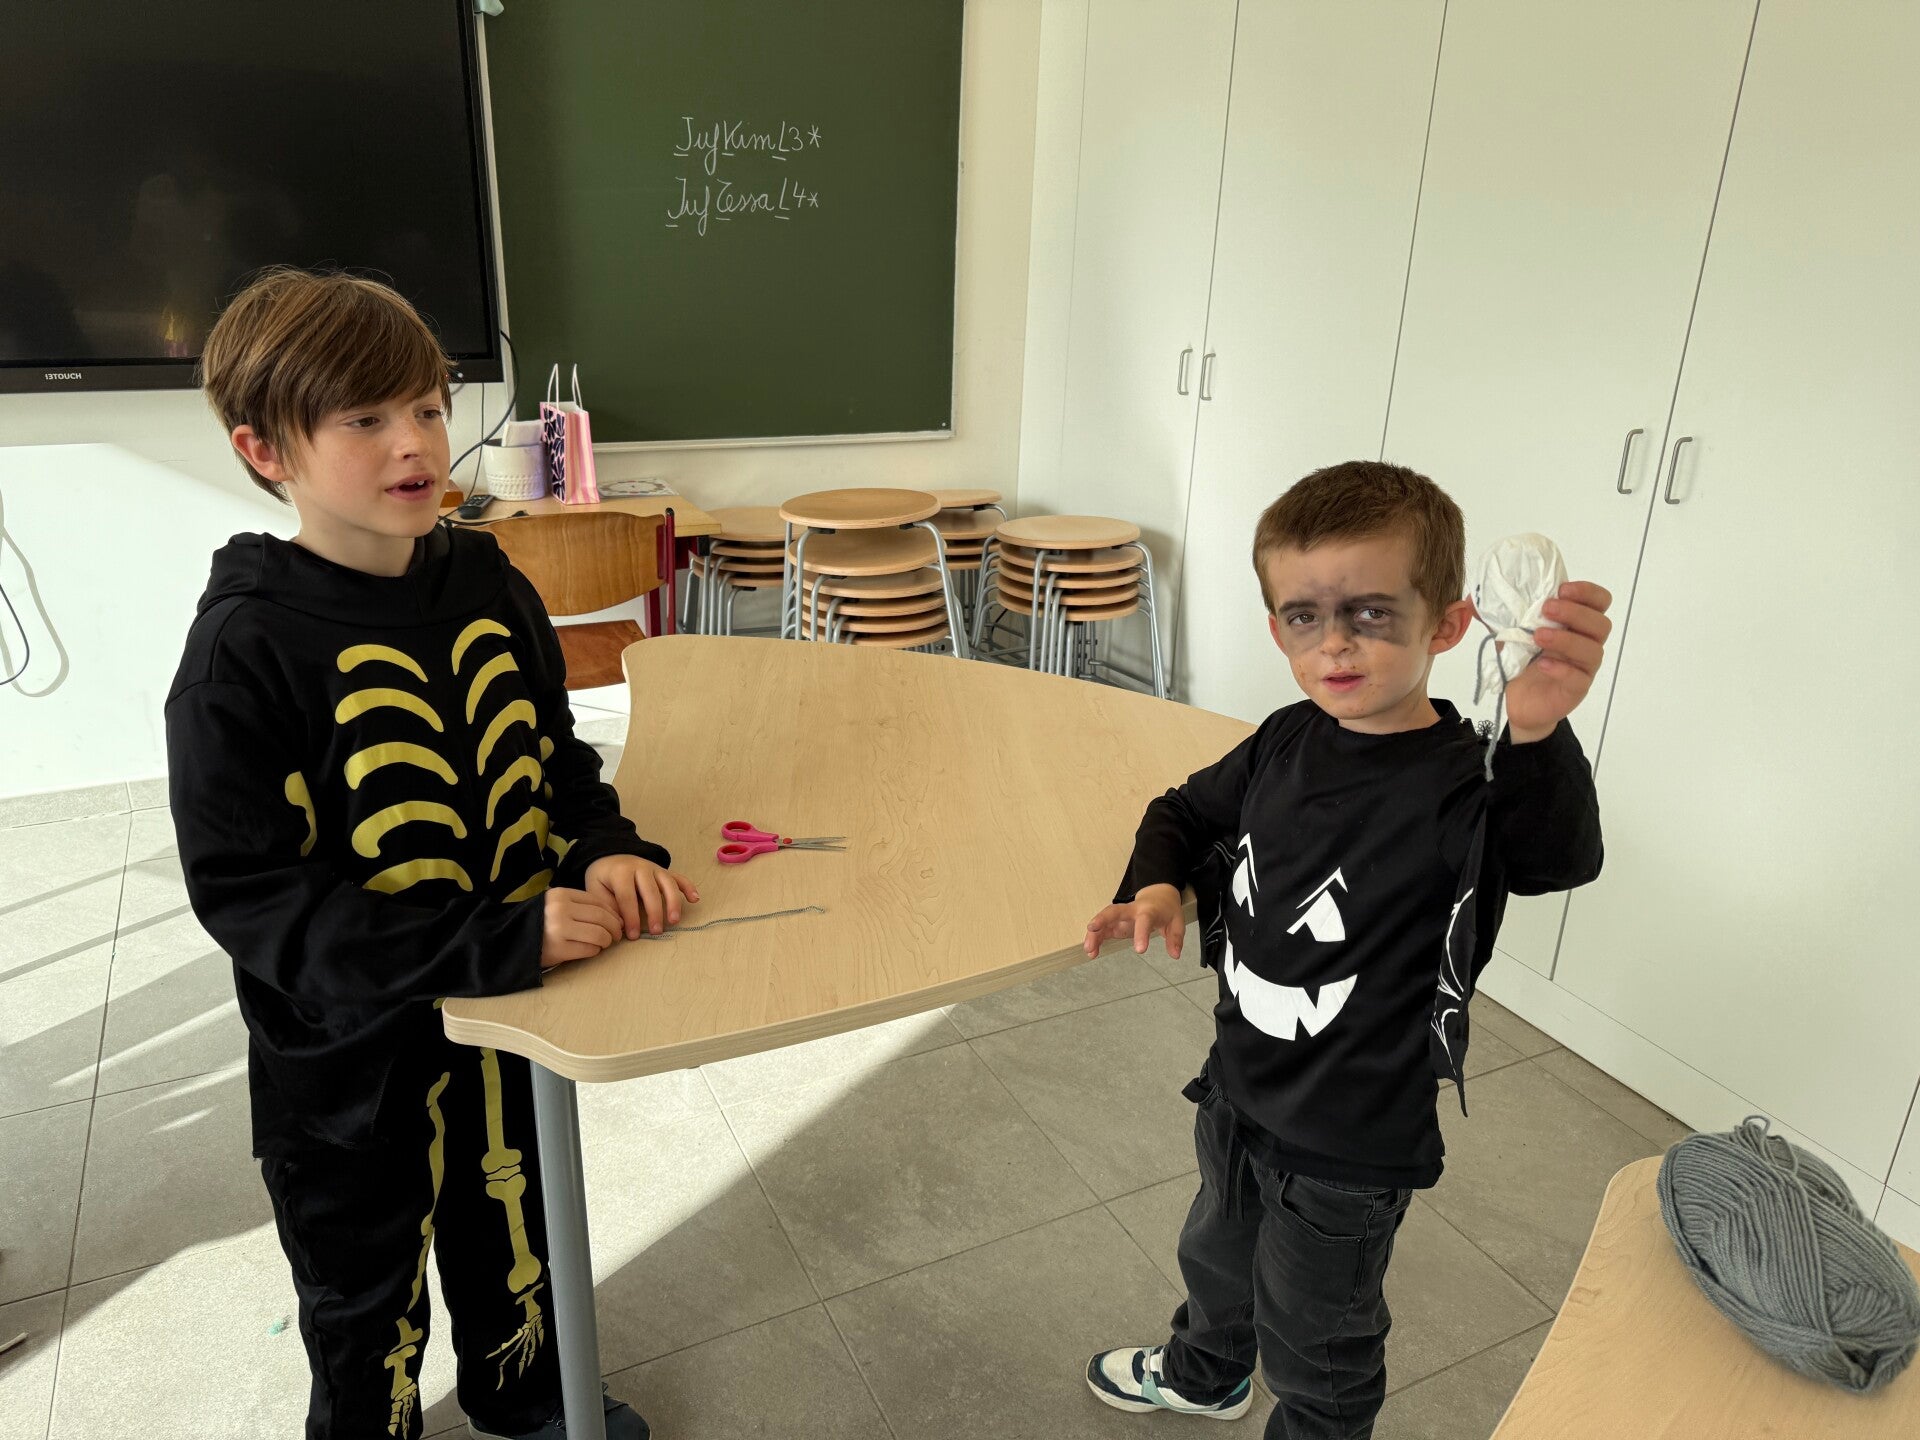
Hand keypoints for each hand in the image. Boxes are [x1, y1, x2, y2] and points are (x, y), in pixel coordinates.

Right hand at [541, 886, 624, 968]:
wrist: (513, 941)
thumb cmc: (541, 923)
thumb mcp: (557, 906)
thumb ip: (582, 907)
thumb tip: (617, 918)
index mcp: (561, 895)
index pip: (597, 901)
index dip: (612, 913)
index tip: (617, 922)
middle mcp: (560, 909)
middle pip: (602, 917)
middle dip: (614, 929)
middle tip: (616, 937)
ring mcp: (558, 929)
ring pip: (599, 934)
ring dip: (607, 941)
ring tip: (603, 944)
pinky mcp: (558, 948)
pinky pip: (589, 949)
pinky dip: (595, 951)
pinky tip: (590, 950)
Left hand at [584, 854, 700, 939]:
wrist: (610, 856)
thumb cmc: (603, 877)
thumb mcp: (595, 889)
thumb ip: (606, 905)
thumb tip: (620, 924)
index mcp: (621, 872)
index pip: (627, 897)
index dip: (631, 917)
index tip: (633, 936)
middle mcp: (640, 867)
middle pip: (651, 891)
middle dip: (654, 913)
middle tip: (656, 932)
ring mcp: (654, 868)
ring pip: (668, 884)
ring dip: (673, 902)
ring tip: (674, 920)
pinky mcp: (664, 871)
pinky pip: (679, 878)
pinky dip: (688, 887)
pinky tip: (695, 899)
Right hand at [1084, 883, 1184, 958]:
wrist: (1158, 896)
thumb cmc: (1166, 910)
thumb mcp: (1177, 922)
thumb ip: (1175, 939)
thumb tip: (1175, 955)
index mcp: (1148, 910)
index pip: (1144, 921)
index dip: (1141, 934)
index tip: (1140, 950)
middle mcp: (1131, 911)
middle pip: (1114, 911)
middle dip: (1102, 919)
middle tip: (1091, 929)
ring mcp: (1121, 916)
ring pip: (1104, 921)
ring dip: (1094, 934)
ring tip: (1089, 950)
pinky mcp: (1116, 923)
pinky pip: (1103, 930)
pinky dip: (1096, 939)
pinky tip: (1092, 952)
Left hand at [1499, 581, 1613, 742]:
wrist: (1520, 702)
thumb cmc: (1523, 663)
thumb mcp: (1509, 634)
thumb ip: (1501, 615)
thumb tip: (1472, 598)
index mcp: (1576, 625)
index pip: (1599, 602)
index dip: (1587, 592)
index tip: (1562, 589)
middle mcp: (1586, 644)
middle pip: (1601, 624)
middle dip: (1575, 612)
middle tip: (1546, 608)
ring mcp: (1584, 668)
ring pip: (1593, 650)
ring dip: (1566, 639)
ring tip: (1538, 636)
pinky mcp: (1576, 690)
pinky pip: (1579, 678)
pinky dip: (1562, 668)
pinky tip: (1543, 664)